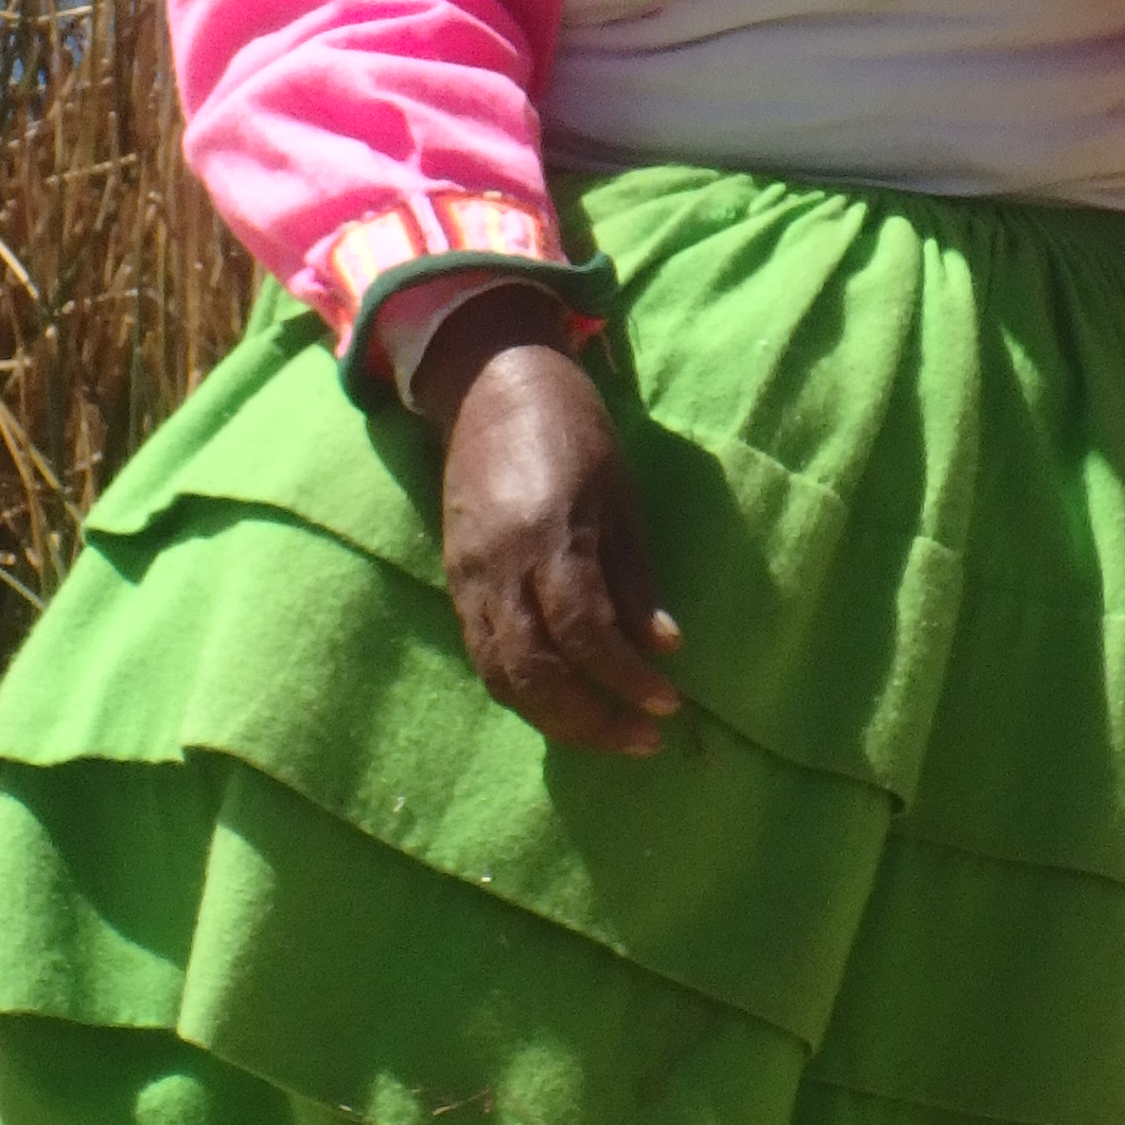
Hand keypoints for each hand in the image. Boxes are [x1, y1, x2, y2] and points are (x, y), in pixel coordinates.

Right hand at [412, 288, 683, 755]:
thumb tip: (664, 649)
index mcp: (548, 534)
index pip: (586, 631)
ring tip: (607, 734)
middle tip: (642, 739)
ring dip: (556, 719)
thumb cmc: (572, 430)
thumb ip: (635, 577)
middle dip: (591, 719)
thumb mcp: (621, 495)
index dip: (627, 678)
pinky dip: (523, 692)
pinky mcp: (455, 582)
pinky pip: (484, 656)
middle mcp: (499, 565)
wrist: (491, 385)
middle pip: (536, 670)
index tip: (668, 703)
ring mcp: (469, 577)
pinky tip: (562, 703)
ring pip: (502, 675)